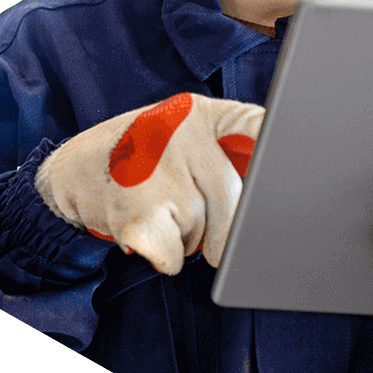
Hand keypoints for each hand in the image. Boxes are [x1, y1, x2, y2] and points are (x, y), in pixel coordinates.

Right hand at [35, 92, 264, 273]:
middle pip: (237, 202)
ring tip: (160, 206)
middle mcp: (181, 137)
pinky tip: (146, 226)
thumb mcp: (185, 129)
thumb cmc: (143, 153)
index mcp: (201, 114)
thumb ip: (232, 145)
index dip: (276, 144)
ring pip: (209, 235)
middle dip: (226, 224)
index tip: (300, 155)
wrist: (72, 169)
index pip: (254, 124)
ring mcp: (159, 175)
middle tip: (190, 204)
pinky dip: (166, 257)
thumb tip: (274, 190)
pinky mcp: (139, 217)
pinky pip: (178, 258)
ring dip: (190, 237)